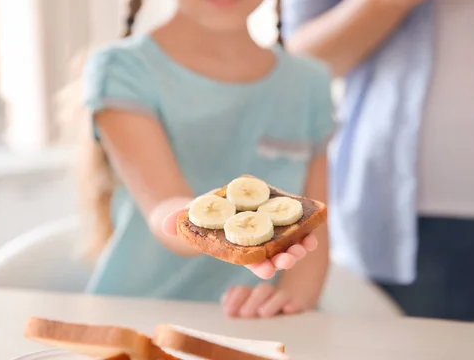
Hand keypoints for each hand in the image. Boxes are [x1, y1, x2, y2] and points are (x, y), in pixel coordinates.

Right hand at [161, 209, 318, 279]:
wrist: (207, 203)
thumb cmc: (195, 214)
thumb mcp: (183, 216)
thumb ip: (173, 221)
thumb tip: (163, 224)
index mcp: (236, 249)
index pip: (250, 262)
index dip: (261, 267)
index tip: (269, 270)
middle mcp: (253, 244)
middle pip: (273, 256)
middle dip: (285, 258)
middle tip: (292, 256)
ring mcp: (266, 233)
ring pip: (287, 245)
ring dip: (298, 247)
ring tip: (306, 245)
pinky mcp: (275, 218)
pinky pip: (293, 226)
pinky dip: (303, 229)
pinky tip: (311, 227)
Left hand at [221, 284, 310, 317]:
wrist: (290, 309)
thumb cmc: (262, 313)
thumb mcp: (246, 311)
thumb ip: (234, 305)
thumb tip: (226, 304)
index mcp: (252, 293)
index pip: (243, 291)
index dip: (236, 299)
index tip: (229, 312)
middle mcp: (269, 292)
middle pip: (263, 290)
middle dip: (253, 301)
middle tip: (246, 314)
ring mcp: (285, 297)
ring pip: (280, 295)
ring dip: (271, 303)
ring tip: (264, 313)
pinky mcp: (299, 305)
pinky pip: (295, 303)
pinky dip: (292, 305)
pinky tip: (288, 310)